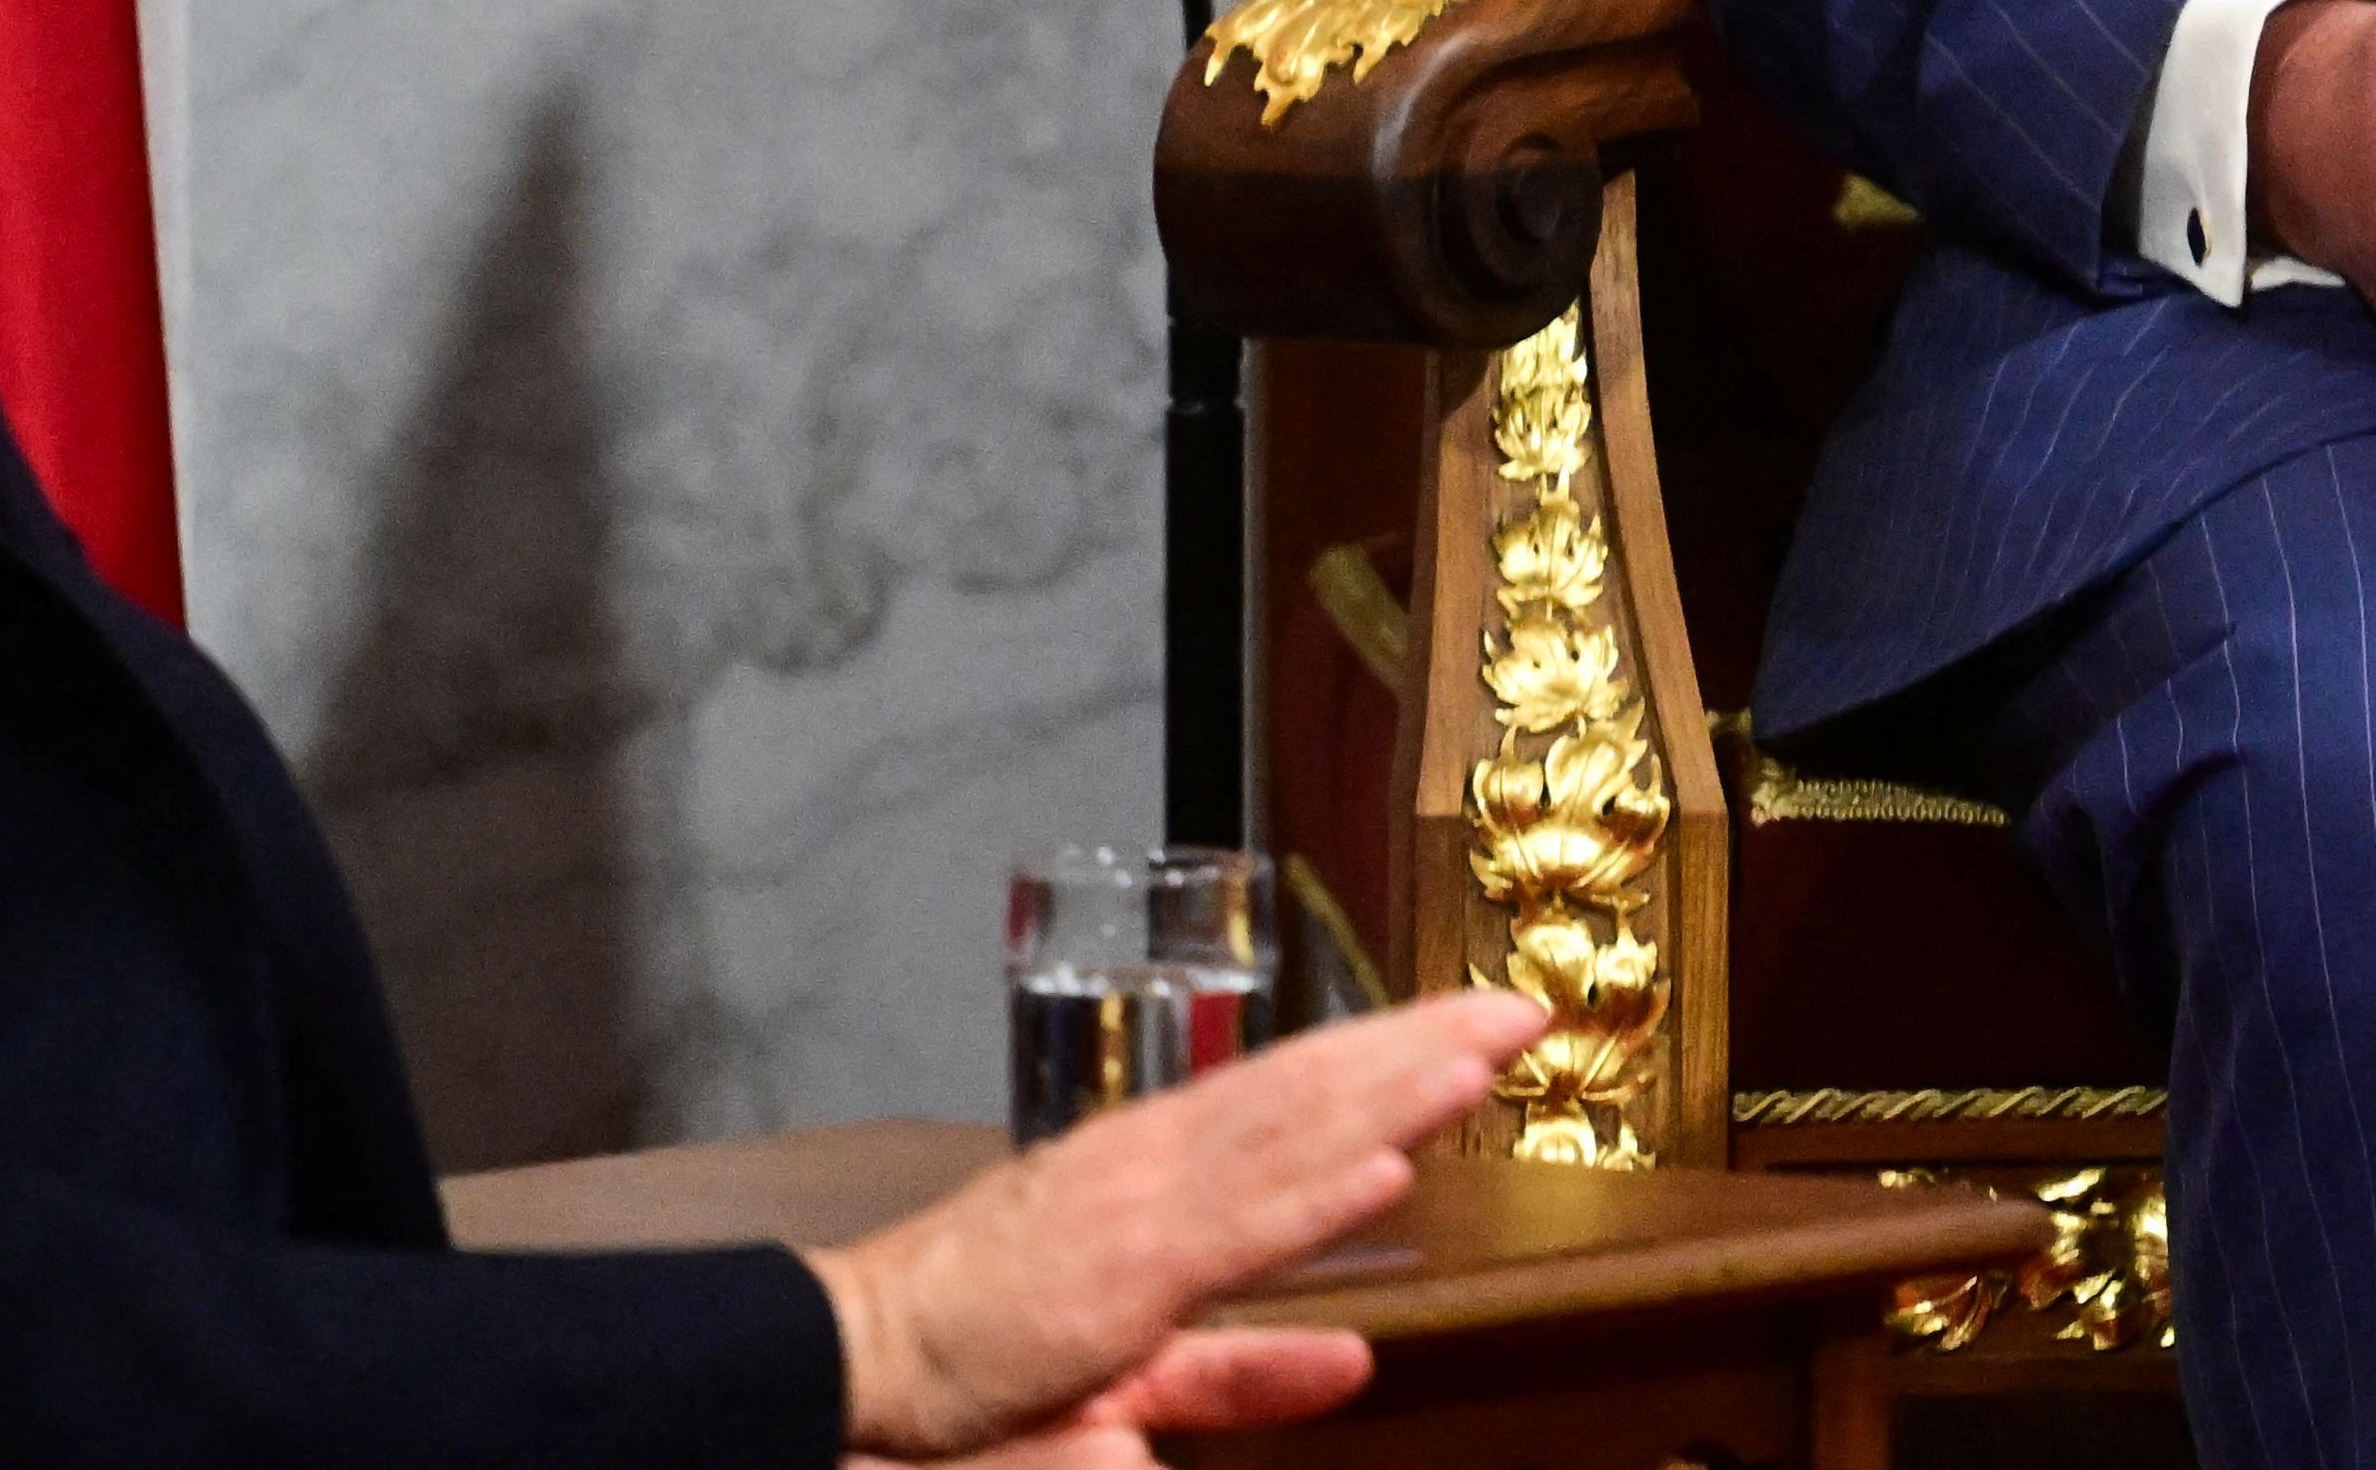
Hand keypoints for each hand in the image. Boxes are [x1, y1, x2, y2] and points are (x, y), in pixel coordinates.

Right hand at [810, 992, 1535, 1456]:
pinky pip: (1236, 1232)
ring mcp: (1138, 1211)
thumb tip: (1349, 1359)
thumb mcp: (1132, 1370)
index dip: (1387, 1054)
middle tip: (1520, 1005)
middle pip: (1310, 1092)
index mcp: (1153, 1170)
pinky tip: (1387, 1160)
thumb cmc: (974, 1354)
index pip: (1291, 1095)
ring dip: (1394, 1089)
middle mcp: (1154, 1165)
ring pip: (1290, 1136)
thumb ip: (1243, 1369)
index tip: (1473, 1024)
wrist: (855, 1356)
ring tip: (1486, 1052)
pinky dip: (1314, 1193)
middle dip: (1420, 1045)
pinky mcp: (1121, 1276)